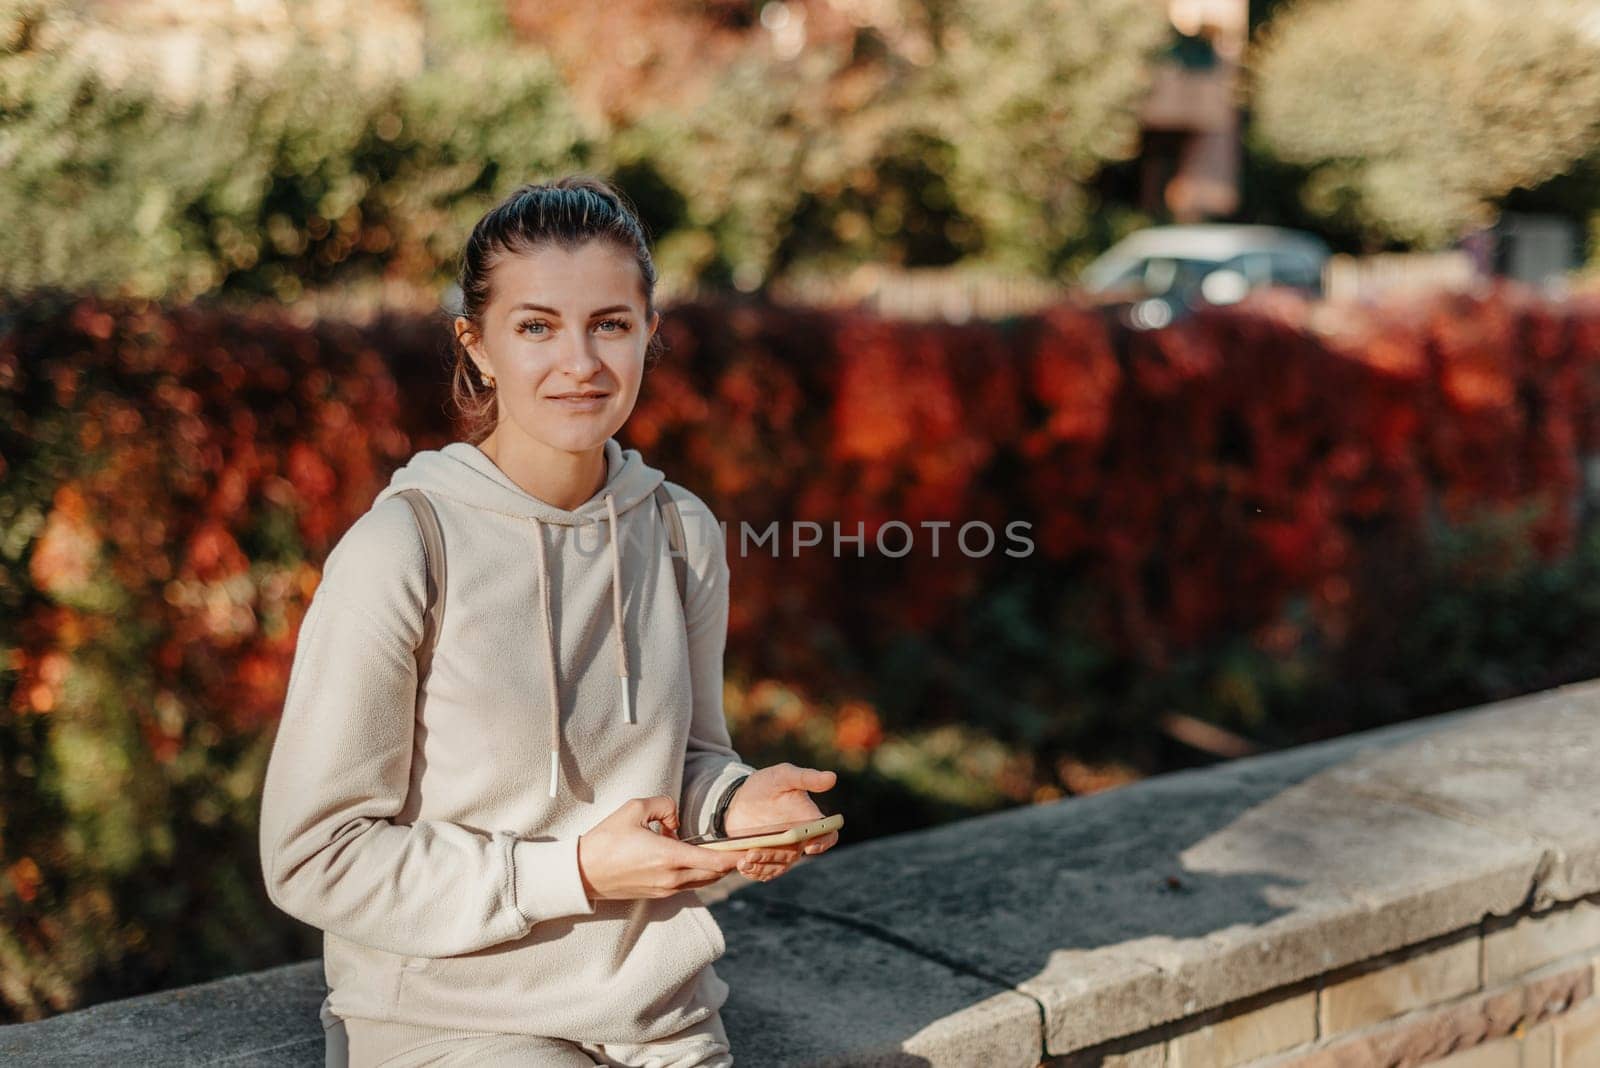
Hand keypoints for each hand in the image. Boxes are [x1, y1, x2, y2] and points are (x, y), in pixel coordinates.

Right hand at [577, 796, 741, 900]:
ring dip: (714, 866)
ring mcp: (666, 889)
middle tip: (746, 846)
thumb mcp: (634, 809)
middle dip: (732, 860)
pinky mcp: (659, 894)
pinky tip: (690, 855)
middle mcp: (672, 878)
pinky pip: (690, 884)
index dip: (738, 856)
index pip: (715, 860)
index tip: (755, 849)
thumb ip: (664, 806)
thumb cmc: (606, 840)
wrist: (582, 874)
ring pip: (704, 880)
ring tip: (719, 848)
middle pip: (715, 873)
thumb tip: (676, 820)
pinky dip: (698, 871)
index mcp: (669, 857)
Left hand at [724, 763, 838, 881]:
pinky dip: (755, 872)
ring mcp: (783, 851)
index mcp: (809, 819)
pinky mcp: (767, 859)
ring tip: (744, 860)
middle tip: (753, 851)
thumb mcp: (783, 775)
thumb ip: (806, 777)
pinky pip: (765, 872)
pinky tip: (742, 865)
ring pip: (779, 867)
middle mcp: (799, 839)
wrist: (738, 798)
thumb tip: (832, 778)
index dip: (824, 842)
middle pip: (795, 854)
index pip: (828, 834)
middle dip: (776, 855)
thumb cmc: (766, 784)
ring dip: (763, 867)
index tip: (810, 846)